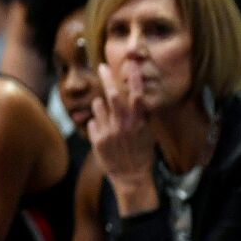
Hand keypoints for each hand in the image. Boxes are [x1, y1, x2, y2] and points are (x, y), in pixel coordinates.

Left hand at [88, 63, 156, 199]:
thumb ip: (141, 116)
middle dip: (107, 78)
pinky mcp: (97, 139)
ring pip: (98, 106)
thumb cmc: (141, 154)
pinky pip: (92, 122)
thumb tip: (138, 97)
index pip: (137, 96)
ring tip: (108, 120)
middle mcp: (124, 125)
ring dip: (100, 107)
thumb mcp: (148, 134)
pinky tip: (105, 136)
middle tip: (102, 66)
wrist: (131, 177)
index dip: (134, 79)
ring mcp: (109, 132)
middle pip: (113, 95)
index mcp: (138, 122)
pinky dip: (96, 125)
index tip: (131, 64)